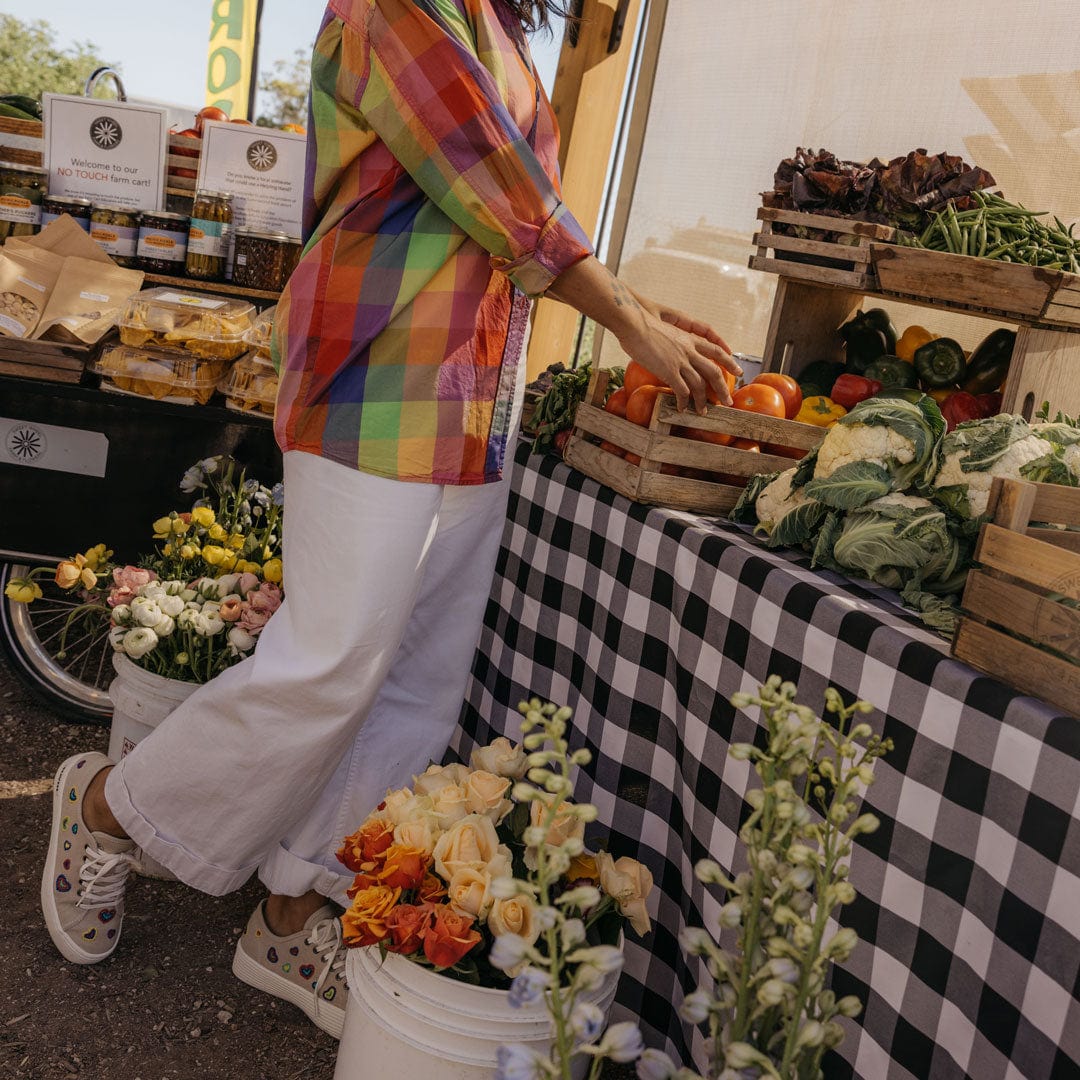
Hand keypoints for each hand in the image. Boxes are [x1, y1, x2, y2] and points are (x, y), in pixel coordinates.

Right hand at [620, 294, 741, 412]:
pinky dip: (683, 402)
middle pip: (714, 372)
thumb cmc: (643, 326)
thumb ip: (673, 344)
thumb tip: (671, 354)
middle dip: (722, 389)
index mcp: (690, 339)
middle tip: (727, 402)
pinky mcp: (669, 370)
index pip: (716, 351)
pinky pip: (681, 391)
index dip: (729, 362)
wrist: (635, 324)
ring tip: (703, 412)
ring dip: (702, 401)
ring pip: (700, 385)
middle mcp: (690, 351)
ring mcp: (681, 361)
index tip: (738, 371)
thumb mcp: (666, 333)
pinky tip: (681, 409)